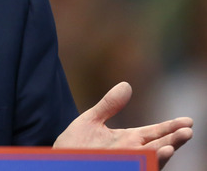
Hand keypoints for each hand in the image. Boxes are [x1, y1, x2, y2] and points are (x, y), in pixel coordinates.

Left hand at [53, 82, 192, 168]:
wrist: (60, 162)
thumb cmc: (75, 145)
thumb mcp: (90, 121)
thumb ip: (109, 105)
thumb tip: (126, 84)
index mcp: (128, 140)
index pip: (154, 133)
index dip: (170, 127)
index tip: (187, 121)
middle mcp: (130, 153)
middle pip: (158, 146)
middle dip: (173, 140)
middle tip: (188, 131)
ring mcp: (125, 163)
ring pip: (149, 160)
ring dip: (160, 156)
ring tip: (170, 147)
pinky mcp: (120, 169)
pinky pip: (135, 168)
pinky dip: (143, 165)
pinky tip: (148, 157)